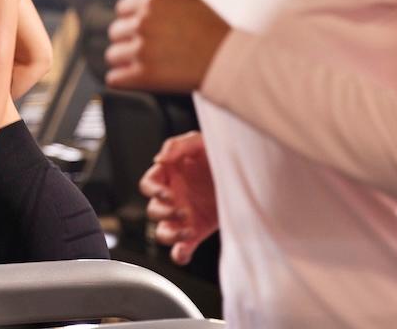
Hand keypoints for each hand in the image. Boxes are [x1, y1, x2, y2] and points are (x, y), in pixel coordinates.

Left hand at [105, 0, 229, 91]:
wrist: (227, 60)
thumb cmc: (212, 30)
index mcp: (150, 4)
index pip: (121, 9)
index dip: (133, 18)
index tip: (145, 28)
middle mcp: (142, 25)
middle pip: (115, 32)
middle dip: (128, 39)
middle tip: (149, 46)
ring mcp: (141, 51)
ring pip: (113, 55)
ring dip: (125, 60)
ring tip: (146, 62)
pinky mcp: (143, 76)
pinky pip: (114, 78)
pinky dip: (123, 79)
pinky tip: (137, 77)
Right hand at [141, 131, 217, 264]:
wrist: (249, 173)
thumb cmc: (220, 153)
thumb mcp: (200, 141)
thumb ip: (178, 145)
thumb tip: (159, 159)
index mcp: (169, 176)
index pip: (147, 185)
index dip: (153, 190)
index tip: (167, 193)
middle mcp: (174, 197)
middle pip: (153, 211)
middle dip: (164, 213)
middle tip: (182, 211)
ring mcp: (184, 217)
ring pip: (162, 232)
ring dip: (170, 234)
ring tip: (188, 230)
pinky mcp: (197, 232)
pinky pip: (180, 249)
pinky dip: (179, 254)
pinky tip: (185, 251)